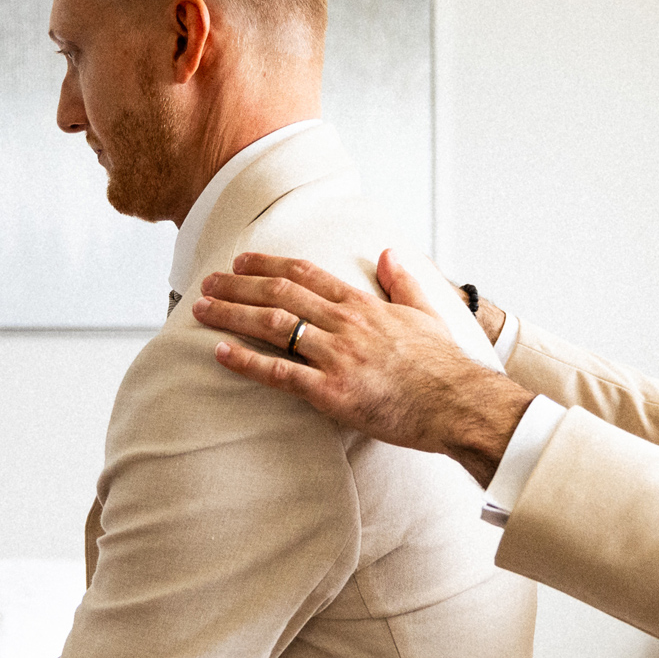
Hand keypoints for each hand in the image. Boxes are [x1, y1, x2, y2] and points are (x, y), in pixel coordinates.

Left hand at [194, 249, 533, 487]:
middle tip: (207, 281)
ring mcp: (337, 357)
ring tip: (201, 308)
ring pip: (273, 326)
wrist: (457, 404)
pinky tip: (220, 353)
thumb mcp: (427, 313)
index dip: (268, 265)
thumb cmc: (444, 366)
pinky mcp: (332, 392)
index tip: (242, 261)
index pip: (306, 275)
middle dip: (238, 285)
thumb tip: (389, 253)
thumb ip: (404, 282)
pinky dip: (246, 362)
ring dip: (232, 314)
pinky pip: (279, 373)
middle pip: (280, 294)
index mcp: (364, 305)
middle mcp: (345, 324)